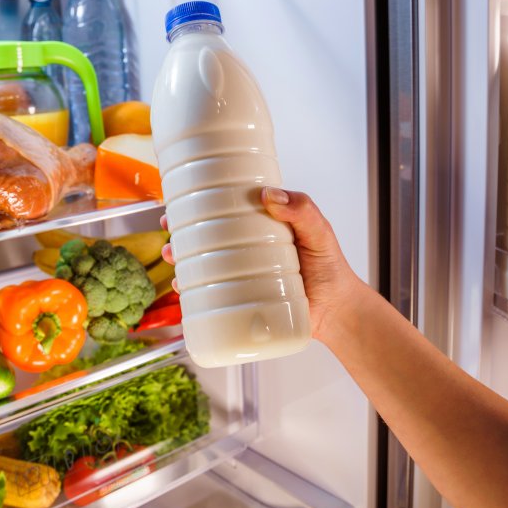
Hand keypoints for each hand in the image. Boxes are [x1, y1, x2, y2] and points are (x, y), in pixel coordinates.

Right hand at [160, 187, 366, 342]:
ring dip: (180, 260)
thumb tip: (270, 195)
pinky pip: (209, 296)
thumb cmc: (331, 269)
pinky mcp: (240, 301)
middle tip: (170, 227)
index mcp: (261, 228)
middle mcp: (246, 250)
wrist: (337, 312)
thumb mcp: (319, 232)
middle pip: (206, 237)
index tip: (182, 197)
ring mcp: (241, 276)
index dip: (201, 203)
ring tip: (172, 257)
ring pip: (202, 265)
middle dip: (181, 231)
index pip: (225, 211)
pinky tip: (181, 289)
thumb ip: (302, 210)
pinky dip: (191, 292)